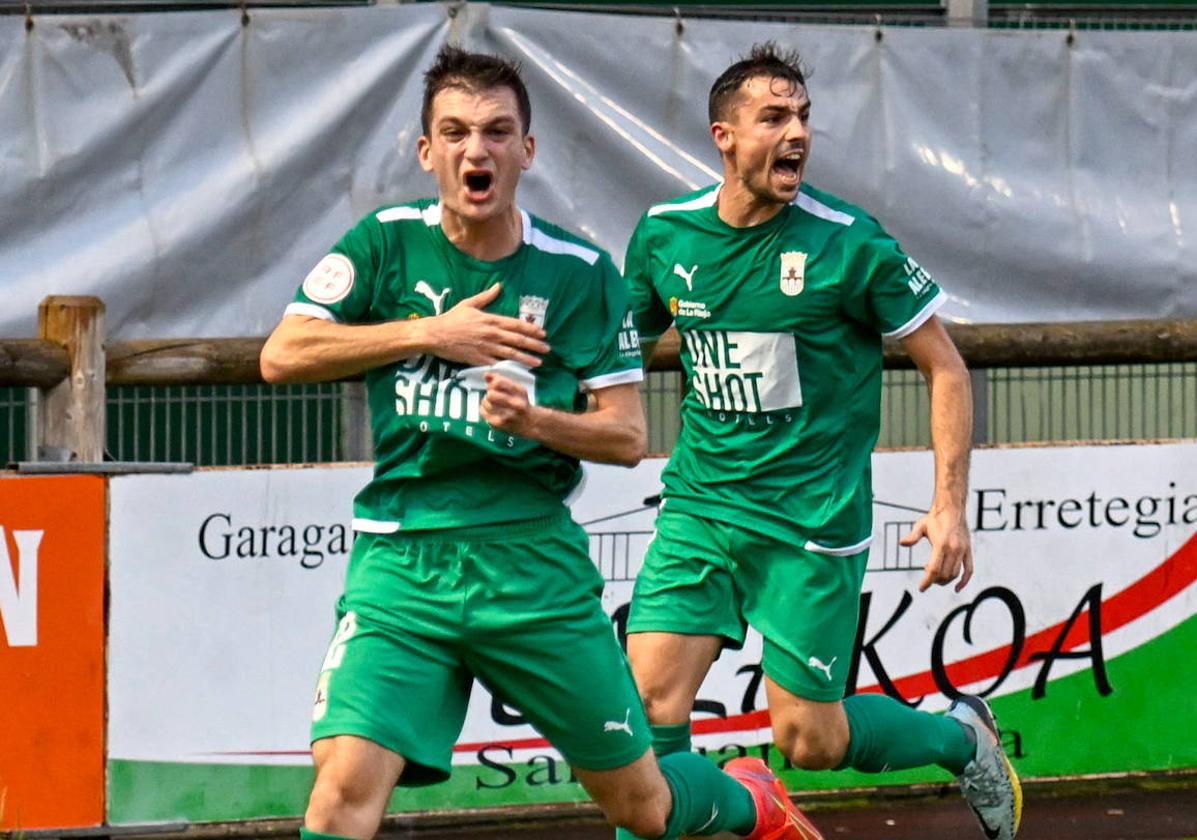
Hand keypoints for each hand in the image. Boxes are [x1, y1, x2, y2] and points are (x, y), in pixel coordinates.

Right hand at [423, 283, 549, 366]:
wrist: (436, 335)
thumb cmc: (452, 319)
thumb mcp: (469, 304)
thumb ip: (486, 297)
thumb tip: (499, 286)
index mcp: (491, 320)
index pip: (516, 324)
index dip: (531, 329)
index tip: (543, 333)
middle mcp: (492, 334)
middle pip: (518, 340)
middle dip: (534, 345)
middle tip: (547, 349)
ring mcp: (486, 348)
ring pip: (511, 354)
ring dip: (527, 359)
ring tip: (539, 362)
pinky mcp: (479, 360)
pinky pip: (497, 365)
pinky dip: (509, 368)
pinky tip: (519, 372)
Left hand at [481, 372, 539, 437]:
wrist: (530, 423)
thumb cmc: (520, 402)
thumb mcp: (516, 389)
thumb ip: (501, 380)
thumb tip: (486, 374)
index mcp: (520, 392)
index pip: (499, 382)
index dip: (492, 383)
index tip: (494, 386)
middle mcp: (516, 404)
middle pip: (491, 395)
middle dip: (489, 393)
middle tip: (492, 396)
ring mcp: (508, 415)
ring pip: (485, 403)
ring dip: (486, 401)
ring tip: (492, 403)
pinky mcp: (499, 424)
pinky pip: (483, 412)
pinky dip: (484, 409)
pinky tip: (490, 410)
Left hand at [901, 506, 972, 592]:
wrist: (952, 508)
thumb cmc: (935, 518)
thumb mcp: (920, 526)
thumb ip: (912, 537)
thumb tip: (902, 543)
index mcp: (941, 544)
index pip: (934, 569)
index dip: (927, 581)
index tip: (921, 588)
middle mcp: (954, 549)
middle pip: (944, 574)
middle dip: (934, 580)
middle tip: (927, 578)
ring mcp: (963, 550)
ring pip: (955, 574)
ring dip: (945, 580)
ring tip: (935, 575)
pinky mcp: (968, 550)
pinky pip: (969, 570)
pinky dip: (964, 581)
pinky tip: (957, 588)